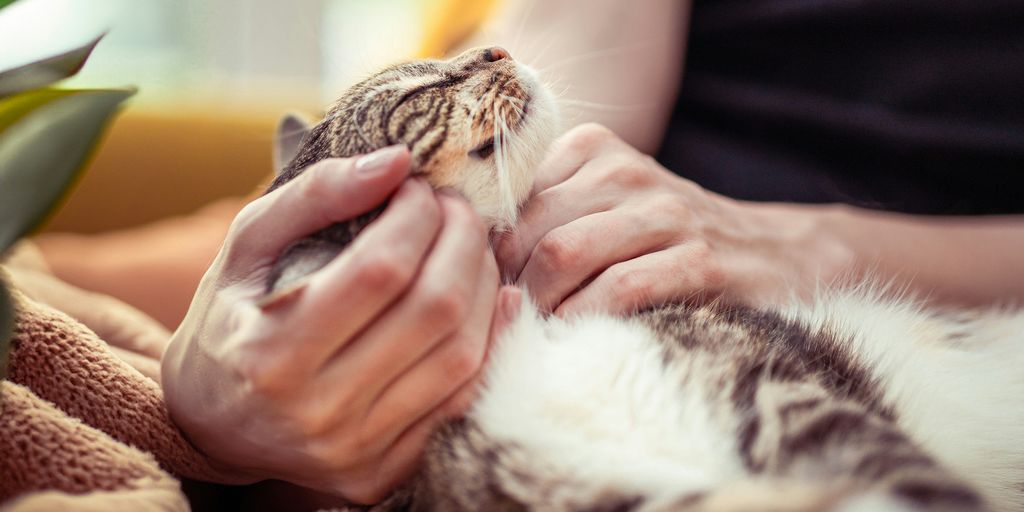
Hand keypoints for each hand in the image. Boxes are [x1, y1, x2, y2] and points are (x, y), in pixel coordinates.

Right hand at [161, 146, 519, 502]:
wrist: (211, 423)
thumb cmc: (232, 317)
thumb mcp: (248, 245)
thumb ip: (316, 195)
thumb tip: (397, 160)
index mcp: (272, 351)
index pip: (382, 269)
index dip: (417, 215)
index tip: (419, 188)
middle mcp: (317, 410)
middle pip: (435, 309)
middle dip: (463, 240)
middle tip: (456, 210)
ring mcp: (357, 449)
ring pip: (462, 355)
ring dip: (486, 285)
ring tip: (470, 248)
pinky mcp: (385, 472)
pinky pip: (465, 399)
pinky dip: (492, 340)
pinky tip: (493, 298)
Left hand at [496, 124, 853, 314]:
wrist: (773, 254)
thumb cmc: (664, 238)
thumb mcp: (603, 205)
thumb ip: (543, 214)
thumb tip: (470, 257)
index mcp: (591, 149)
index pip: (507, 197)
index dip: (486, 250)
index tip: (484, 287)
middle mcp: (625, 172)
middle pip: (528, 229)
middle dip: (505, 284)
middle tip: (503, 323)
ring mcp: (665, 213)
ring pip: (563, 254)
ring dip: (538, 306)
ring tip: (534, 333)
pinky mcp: (699, 260)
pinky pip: (618, 290)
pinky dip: (583, 321)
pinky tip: (575, 340)